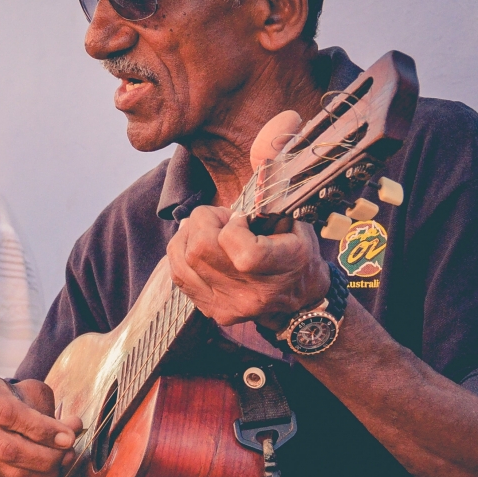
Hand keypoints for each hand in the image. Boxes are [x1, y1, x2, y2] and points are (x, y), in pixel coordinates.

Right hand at [0, 372, 81, 476]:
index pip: (9, 413)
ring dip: (43, 473)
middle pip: (7, 448)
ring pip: (9, 471)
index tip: (68, 437)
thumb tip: (74, 428)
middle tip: (68, 454)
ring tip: (61, 464)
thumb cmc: (15, 403)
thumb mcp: (30, 393)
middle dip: (46, 456)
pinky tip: (45, 475)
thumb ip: (51, 409)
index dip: (42, 429)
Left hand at [166, 206, 329, 330]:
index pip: (244, 252)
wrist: (299, 302)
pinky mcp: (212, 310)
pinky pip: (179, 275)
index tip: (242, 220)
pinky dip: (181, 252)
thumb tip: (253, 166)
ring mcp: (229, 305)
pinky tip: (194, 242)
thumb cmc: (297, 255)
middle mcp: (253, 293)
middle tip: (220, 218)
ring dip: (188, 235)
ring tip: (205, 228)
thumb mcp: (297, 224)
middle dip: (203, 222)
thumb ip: (272, 200)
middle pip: (201, 250)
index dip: (234, 227)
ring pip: (183, 261)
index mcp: (283, 268)